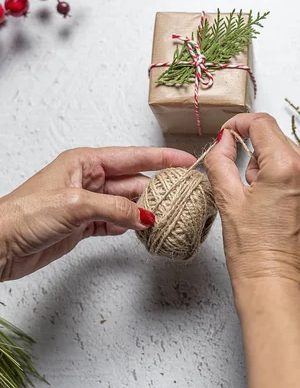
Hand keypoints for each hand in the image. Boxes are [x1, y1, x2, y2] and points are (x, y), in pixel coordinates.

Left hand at [0, 146, 194, 280]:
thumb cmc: (25, 213)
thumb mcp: (75, 205)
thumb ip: (115, 208)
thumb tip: (146, 216)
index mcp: (86, 162)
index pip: (133, 157)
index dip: (162, 157)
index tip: (187, 160)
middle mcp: (89, 180)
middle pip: (133, 181)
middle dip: (158, 188)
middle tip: (186, 195)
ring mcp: (87, 203)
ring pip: (127, 203)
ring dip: (146, 211)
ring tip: (171, 215)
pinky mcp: (83, 225)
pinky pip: (115, 222)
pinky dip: (130, 227)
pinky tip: (144, 230)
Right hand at [204, 113, 299, 292]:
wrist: (275, 284)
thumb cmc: (251, 249)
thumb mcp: (227, 198)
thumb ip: (221, 159)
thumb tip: (224, 140)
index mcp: (287, 166)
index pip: (262, 123)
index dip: (239, 124)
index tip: (227, 136)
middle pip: (277, 139)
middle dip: (255, 152)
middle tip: (242, 182)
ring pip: (290, 157)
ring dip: (271, 167)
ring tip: (259, 200)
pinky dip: (287, 181)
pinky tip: (274, 207)